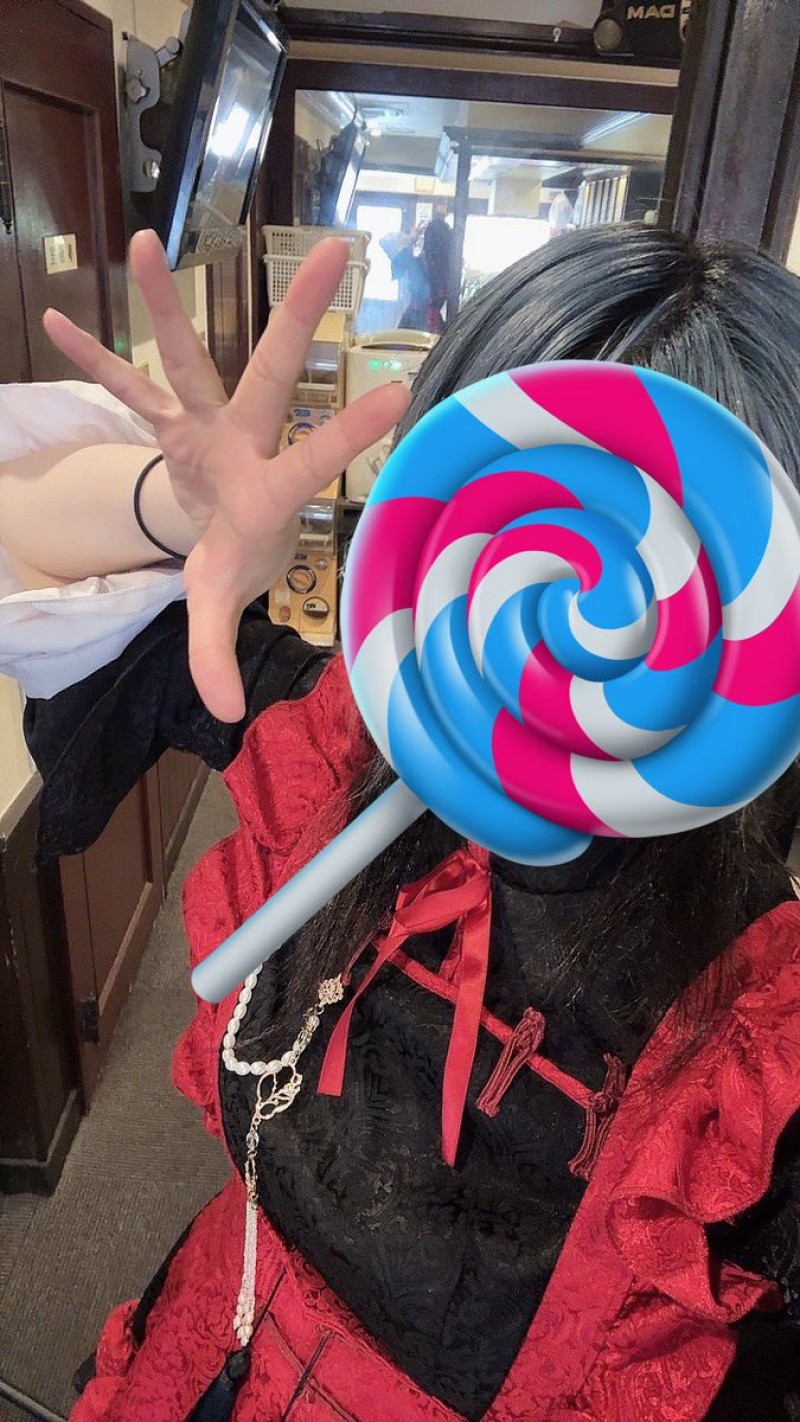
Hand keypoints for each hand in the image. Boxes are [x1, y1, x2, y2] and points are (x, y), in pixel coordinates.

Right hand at [42, 230, 409, 723]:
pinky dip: (94, 358)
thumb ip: (218, 650)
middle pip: (268, 373)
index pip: (313, 457)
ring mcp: (205, 423)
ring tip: (142, 239)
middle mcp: (244, 440)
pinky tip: (54, 319)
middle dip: (296, 316)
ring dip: (164, 306)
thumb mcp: (222, 604)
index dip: (349, 431)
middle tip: (338, 248)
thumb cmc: (239, 559)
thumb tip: (225, 711)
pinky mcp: (168, 421)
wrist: (226, 529)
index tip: (400, 388)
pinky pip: (126, 385)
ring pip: (184, 357)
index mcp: (268, 488)